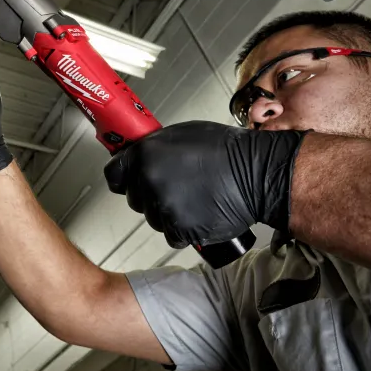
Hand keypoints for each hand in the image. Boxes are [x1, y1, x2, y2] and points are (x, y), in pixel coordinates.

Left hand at [103, 120, 305, 248]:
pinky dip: (184, 230)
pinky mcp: (180, 229)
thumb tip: (139, 157)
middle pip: (134, 199)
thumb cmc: (225, 151)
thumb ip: (153, 148)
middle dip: (150, 195)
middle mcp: (148, 182)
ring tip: (194, 197)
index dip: (122, 179)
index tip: (129, 181)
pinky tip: (199, 214)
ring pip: (153, 219)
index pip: (113, 175)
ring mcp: (163, 207)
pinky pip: (172, 236)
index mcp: (144, 155)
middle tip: (176, 186)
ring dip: (168, 213)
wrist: (256, 173)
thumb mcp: (180, 135)